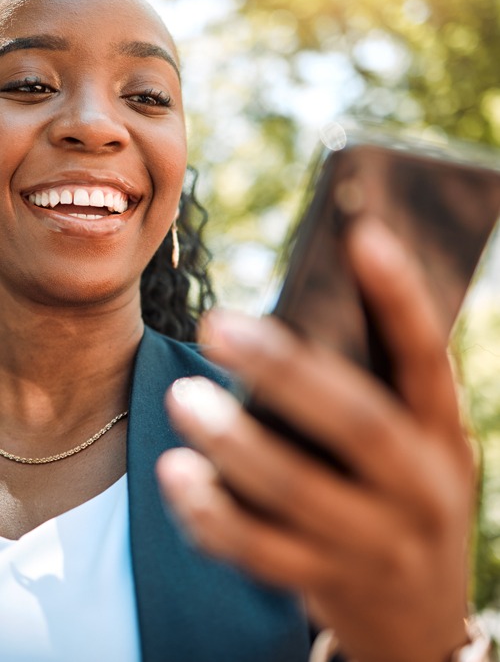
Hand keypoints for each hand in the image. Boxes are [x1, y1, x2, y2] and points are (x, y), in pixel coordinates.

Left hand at [156, 218, 473, 661]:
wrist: (422, 622)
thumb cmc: (408, 497)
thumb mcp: (419, 444)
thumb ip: (377, 390)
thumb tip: (310, 310)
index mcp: (443, 436)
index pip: (426, 357)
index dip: (399, 297)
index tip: (361, 235)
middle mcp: (419, 489)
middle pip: (355, 423)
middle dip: (285, 370)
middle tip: (217, 324)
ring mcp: (375, 544)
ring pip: (297, 493)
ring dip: (235, 443)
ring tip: (182, 397)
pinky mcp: (327, 584)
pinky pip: (260, 552)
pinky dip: (213, 513)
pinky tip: (177, 473)